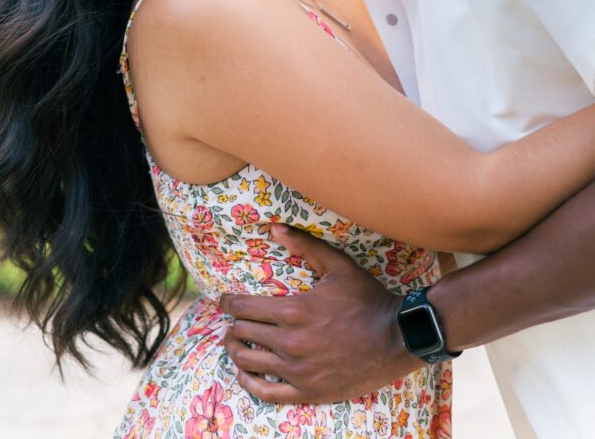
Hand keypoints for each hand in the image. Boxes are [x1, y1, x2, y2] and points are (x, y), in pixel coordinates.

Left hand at [219, 224, 419, 402]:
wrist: (396, 338)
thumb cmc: (367, 299)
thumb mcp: (338, 266)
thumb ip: (305, 245)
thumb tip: (274, 227)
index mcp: (293, 311)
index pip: (244, 307)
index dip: (228, 302)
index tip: (224, 300)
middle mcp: (290, 343)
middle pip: (243, 334)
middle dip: (232, 325)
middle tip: (231, 321)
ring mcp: (298, 371)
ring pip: (249, 362)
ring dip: (236, 350)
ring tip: (234, 343)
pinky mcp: (308, 392)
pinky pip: (267, 393)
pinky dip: (250, 382)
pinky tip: (245, 374)